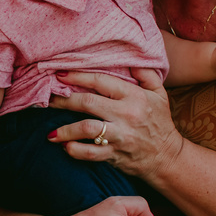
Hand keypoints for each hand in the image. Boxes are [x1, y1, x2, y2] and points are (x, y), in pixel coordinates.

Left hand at [47, 70, 183, 186]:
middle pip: (88, 103)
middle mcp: (126, 114)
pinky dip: (74, 150)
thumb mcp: (159, 94)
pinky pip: (90, 153)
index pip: (101, 82)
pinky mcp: (115, 154)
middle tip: (48, 99)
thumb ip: (146, 74)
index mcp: (134, 96)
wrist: (167, 157)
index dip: (78, 77)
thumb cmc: (160, 122)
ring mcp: (120, 136)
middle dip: (64, 100)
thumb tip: (131, 58)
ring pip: (86, 129)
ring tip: (50, 132)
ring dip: (65, 130)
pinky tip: (65, 147)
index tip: (60, 74)